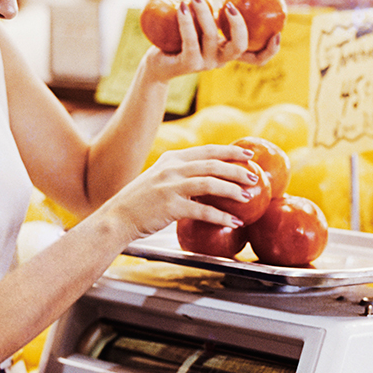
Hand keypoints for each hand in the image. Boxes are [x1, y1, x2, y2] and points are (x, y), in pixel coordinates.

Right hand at [95, 144, 259, 242]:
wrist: (117, 217)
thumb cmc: (140, 202)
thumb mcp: (159, 179)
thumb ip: (180, 175)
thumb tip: (208, 179)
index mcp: (171, 159)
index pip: (207, 150)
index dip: (230, 151)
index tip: (248, 154)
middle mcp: (172, 169)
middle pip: (213, 164)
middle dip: (237, 169)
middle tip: (255, 175)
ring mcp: (170, 186)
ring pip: (210, 183)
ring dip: (232, 190)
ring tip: (248, 197)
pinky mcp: (170, 206)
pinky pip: (203, 210)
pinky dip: (221, 216)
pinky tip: (234, 221)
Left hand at [143, 0, 280, 82]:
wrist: (158, 63)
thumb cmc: (181, 40)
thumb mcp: (201, 26)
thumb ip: (216, 15)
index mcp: (229, 53)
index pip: (256, 59)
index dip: (271, 50)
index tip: (278, 33)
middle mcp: (220, 60)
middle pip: (239, 47)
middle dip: (239, 26)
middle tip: (230, 5)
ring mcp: (205, 65)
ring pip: (211, 37)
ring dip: (203, 12)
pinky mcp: (188, 64)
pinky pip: (190, 40)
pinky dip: (186, 21)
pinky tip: (182, 6)